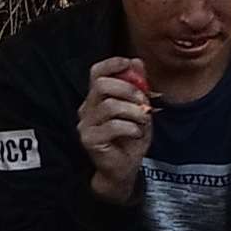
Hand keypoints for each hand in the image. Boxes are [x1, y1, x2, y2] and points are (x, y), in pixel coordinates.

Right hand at [74, 58, 152, 198]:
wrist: (125, 169)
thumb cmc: (130, 139)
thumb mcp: (140, 109)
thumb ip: (138, 87)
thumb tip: (136, 61)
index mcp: (97, 98)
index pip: (96, 72)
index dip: (111, 64)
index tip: (129, 63)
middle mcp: (87, 109)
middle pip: (101, 85)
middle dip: (129, 90)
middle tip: (144, 102)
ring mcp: (85, 125)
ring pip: (109, 105)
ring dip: (133, 111)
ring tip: (142, 121)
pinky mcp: (89, 139)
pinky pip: (112, 126)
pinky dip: (131, 127)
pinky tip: (136, 133)